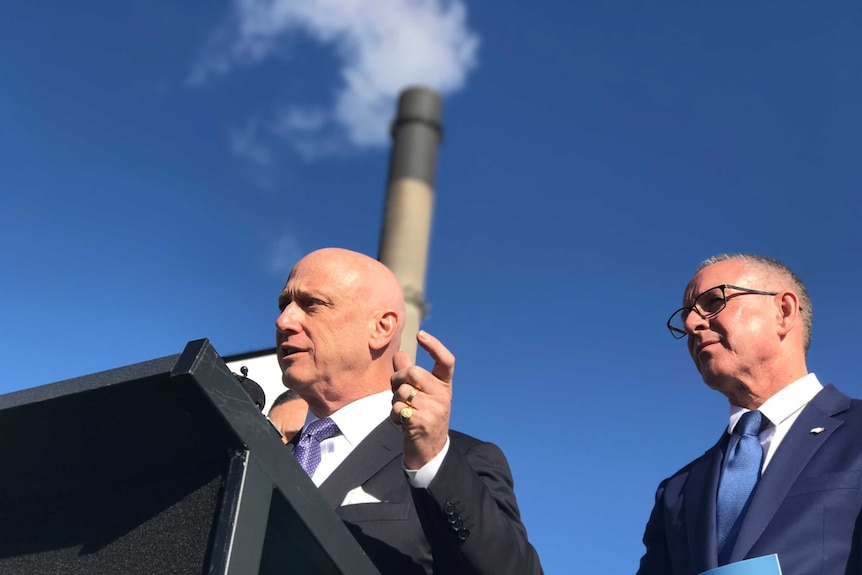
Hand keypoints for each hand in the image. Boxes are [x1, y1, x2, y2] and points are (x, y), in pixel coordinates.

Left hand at [390, 330, 454, 469]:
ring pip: (402, 391)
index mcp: (444, 386)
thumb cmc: (422, 418)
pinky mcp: (421, 422)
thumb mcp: (420, 395)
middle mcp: (443, 396)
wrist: (429, 452)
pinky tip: (400, 423)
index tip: (420, 334)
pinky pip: (396, 408)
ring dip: (394, 400)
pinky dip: (393, 415)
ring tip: (401, 411)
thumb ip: (409, 375)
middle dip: (397, 379)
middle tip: (396, 390)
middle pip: (414, 372)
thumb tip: (400, 353)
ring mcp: (434, 409)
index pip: (446, 361)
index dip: (434, 345)